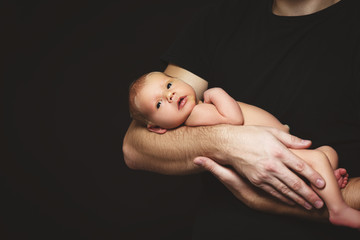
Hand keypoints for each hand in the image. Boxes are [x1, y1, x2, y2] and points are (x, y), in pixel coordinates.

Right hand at [202, 125, 324, 209]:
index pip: (300, 166)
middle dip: (308, 194)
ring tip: (309, 206)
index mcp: (278, 151)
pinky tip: (291, 201)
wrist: (228, 144)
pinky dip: (283, 198)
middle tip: (319, 203)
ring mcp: (263, 174)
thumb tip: (308, 143)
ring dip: (298, 199)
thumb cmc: (250, 135)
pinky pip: (273, 191)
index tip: (322, 183)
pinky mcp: (256, 180)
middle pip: (294, 182)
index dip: (312, 176)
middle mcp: (272, 165)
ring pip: (284, 190)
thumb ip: (291, 139)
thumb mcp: (271, 132)